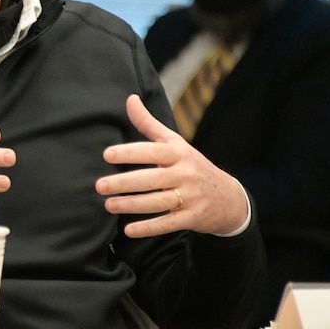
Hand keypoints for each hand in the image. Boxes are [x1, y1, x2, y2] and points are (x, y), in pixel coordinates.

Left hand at [96, 95, 248, 237]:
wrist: (229, 197)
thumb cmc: (192, 165)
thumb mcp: (175, 142)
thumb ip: (149, 123)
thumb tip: (129, 98)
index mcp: (178, 153)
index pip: (151, 151)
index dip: (129, 153)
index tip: (107, 155)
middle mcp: (185, 173)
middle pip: (151, 179)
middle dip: (124, 183)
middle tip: (100, 185)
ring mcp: (191, 197)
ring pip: (158, 202)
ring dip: (131, 205)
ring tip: (108, 205)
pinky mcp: (193, 218)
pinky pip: (168, 224)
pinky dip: (148, 228)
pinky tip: (129, 230)